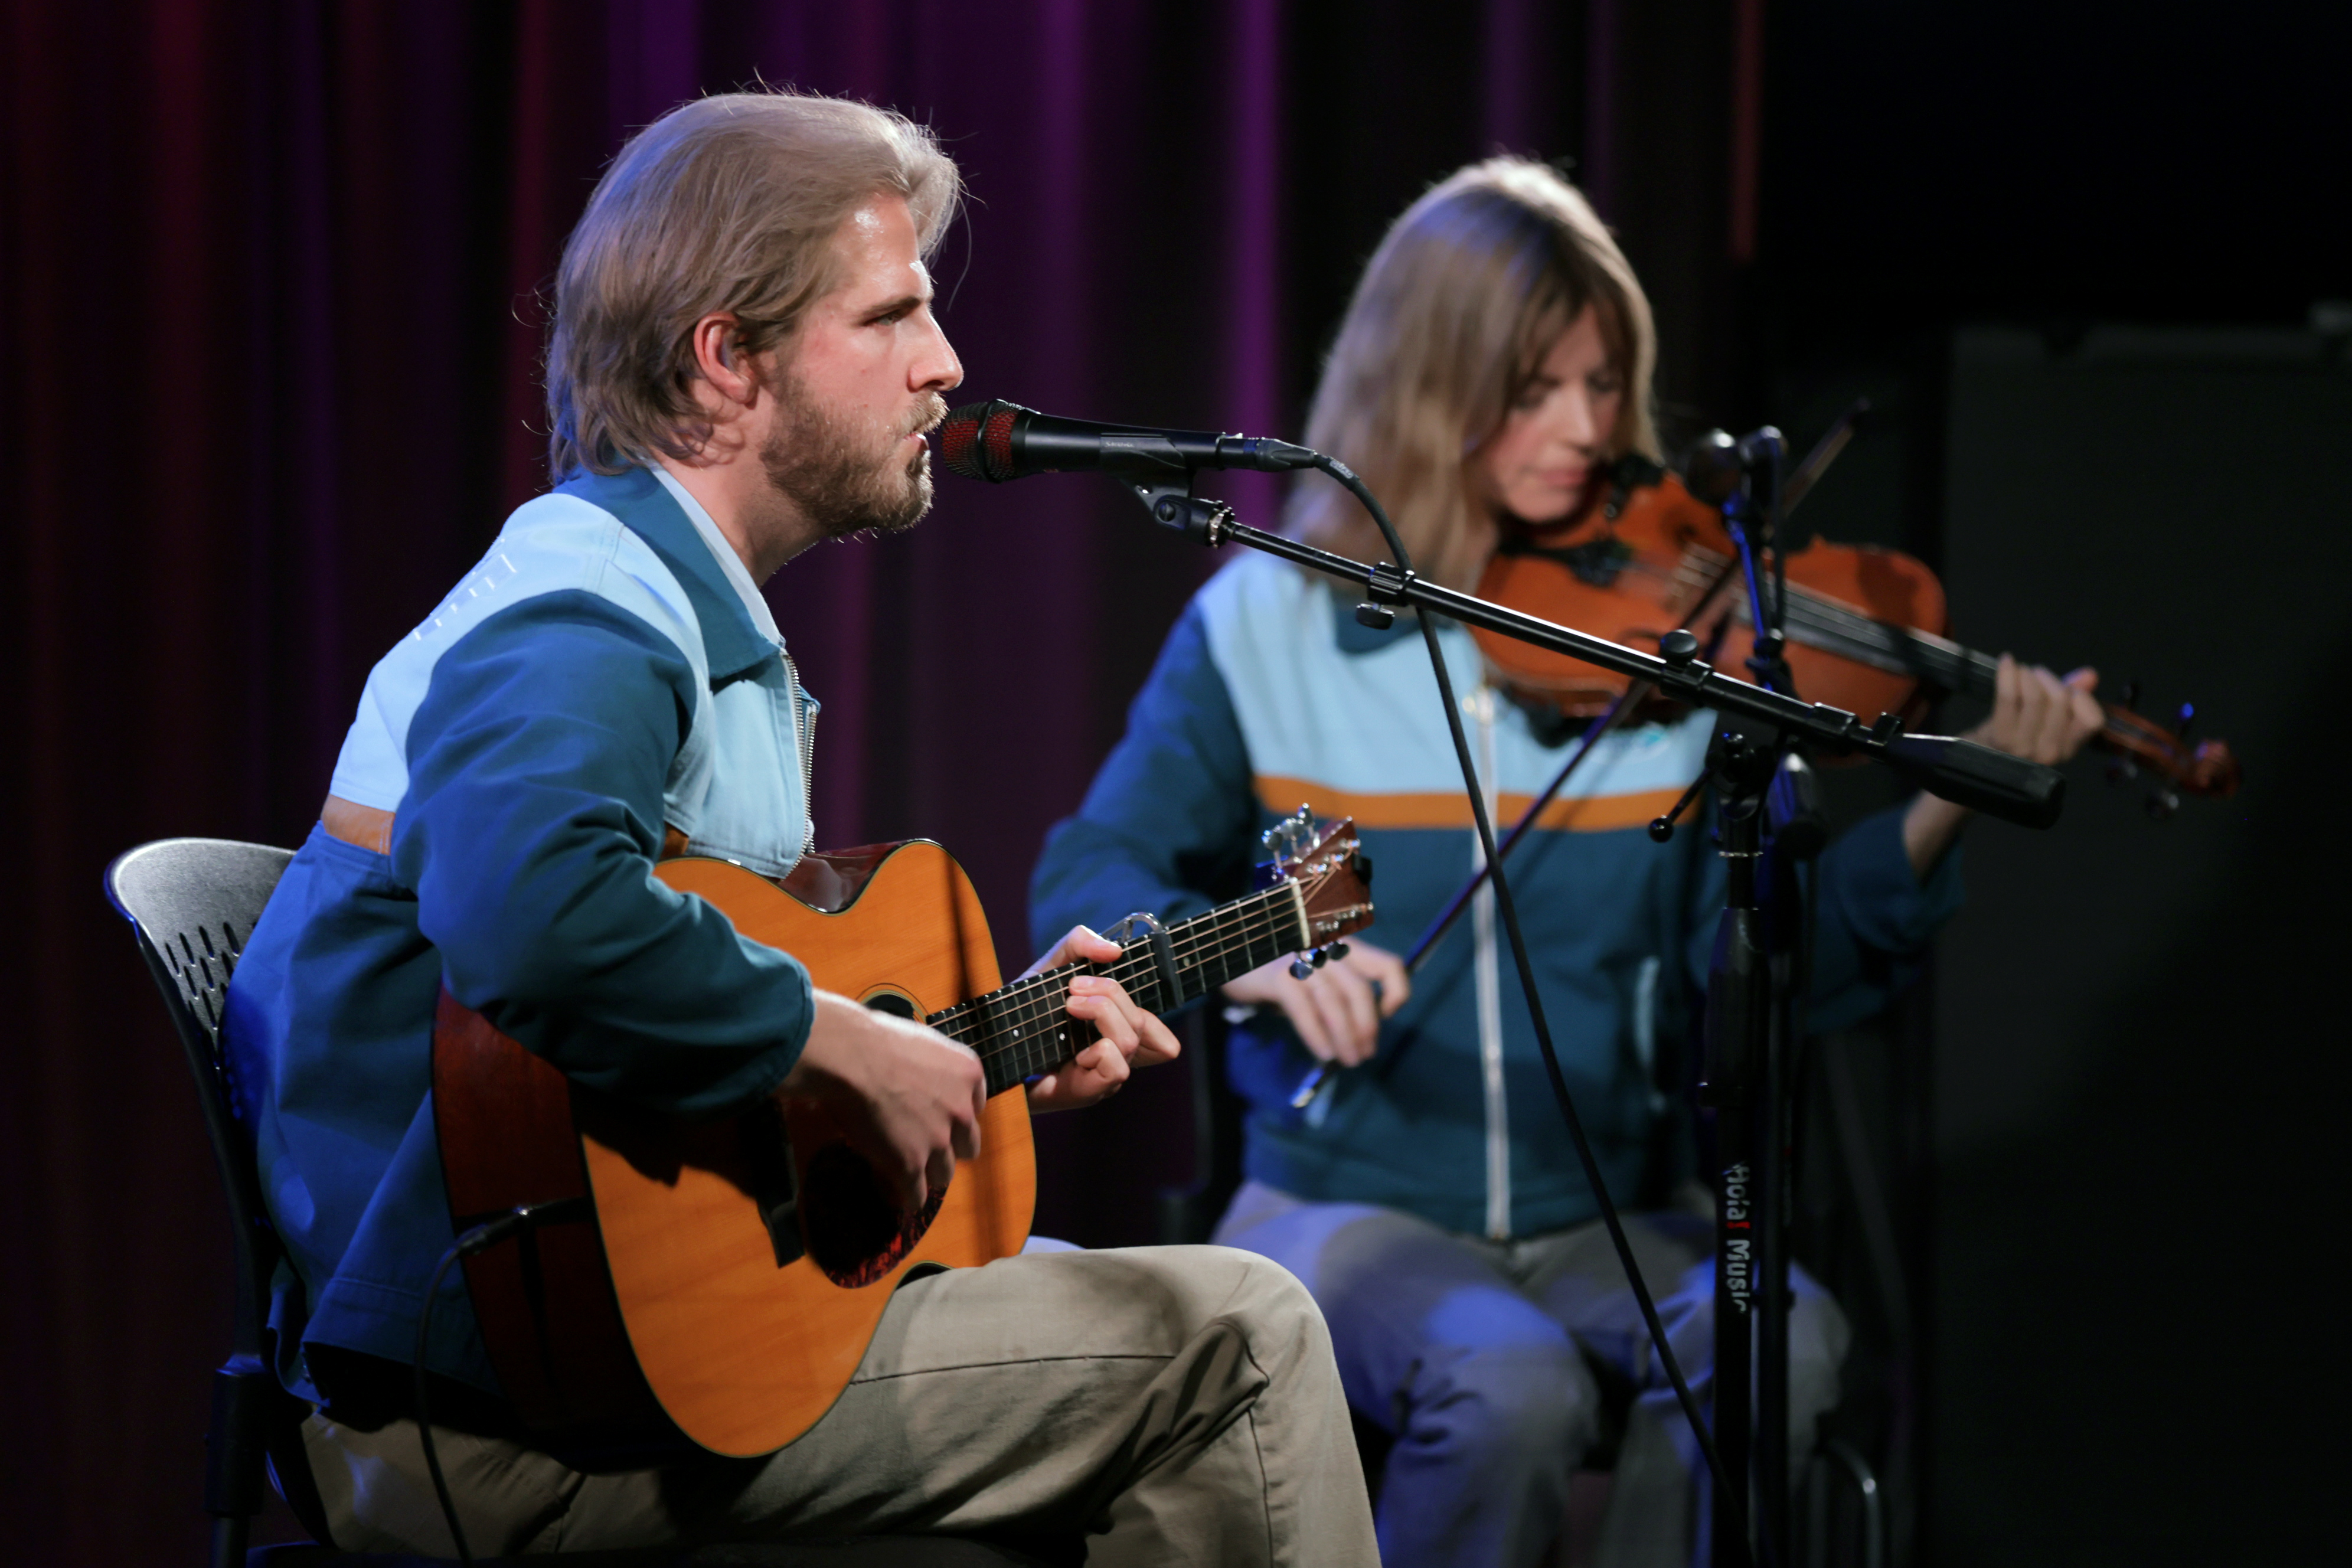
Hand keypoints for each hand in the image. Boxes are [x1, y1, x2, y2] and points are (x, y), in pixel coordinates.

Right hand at [782, 991, 985, 1210]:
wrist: (849, 1055)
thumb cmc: (875, 1039)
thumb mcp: (922, 1042)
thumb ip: (934, 1068)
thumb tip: (920, 1078)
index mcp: (968, 1074)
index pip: (976, 1107)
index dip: (954, 1116)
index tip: (936, 1117)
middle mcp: (962, 1110)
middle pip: (967, 1146)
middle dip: (947, 1148)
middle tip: (923, 1145)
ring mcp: (938, 1140)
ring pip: (944, 1174)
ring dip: (927, 1173)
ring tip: (905, 1169)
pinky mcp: (910, 1164)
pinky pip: (916, 1195)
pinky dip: (908, 1198)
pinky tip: (897, 1196)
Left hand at [1022, 926, 1182, 1112]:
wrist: (988, 1045)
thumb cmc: (1021, 1012)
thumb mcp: (1049, 969)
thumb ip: (1079, 946)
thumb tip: (1114, 950)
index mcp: (1113, 1036)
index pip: (1162, 1042)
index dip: (1151, 1018)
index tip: (1101, 988)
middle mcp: (1113, 1060)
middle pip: (1141, 1024)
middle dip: (1109, 994)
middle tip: (1072, 989)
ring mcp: (1101, 1079)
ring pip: (1129, 1041)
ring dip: (1101, 1013)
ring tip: (1068, 1007)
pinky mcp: (1085, 1093)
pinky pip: (1115, 1067)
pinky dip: (1097, 1049)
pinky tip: (1072, 1051)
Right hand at [1220, 940, 1408, 1066]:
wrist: (1230, 956)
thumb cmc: (1278, 972)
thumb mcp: (1316, 975)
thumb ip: (1339, 994)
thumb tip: (1360, 1036)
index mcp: (1345, 944)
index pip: (1388, 965)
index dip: (1396, 992)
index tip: (1388, 1014)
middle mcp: (1328, 947)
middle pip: (1361, 991)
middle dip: (1367, 1028)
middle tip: (1365, 1054)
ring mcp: (1302, 958)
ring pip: (1335, 1002)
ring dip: (1345, 1038)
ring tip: (1348, 1060)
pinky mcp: (1279, 975)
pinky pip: (1305, 1009)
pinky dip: (1316, 1035)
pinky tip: (1323, 1053)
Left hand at [1902, 654, 2103, 873]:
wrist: (1974, 761)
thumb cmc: (2014, 737)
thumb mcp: (2046, 719)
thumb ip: (2072, 697)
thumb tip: (2091, 675)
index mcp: (2068, 749)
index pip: (2092, 720)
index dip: (2081, 698)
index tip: (2067, 690)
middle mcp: (2051, 753)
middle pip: (2062, 700)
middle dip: (2049, 679)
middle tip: (2035, 675)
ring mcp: (2024, 747)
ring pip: (2036, 696)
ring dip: (2027, 676)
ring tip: (2020, 673)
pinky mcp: (2000, 738)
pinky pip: (2008, 698)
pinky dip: (2007, 674)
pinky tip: (2006, 662)